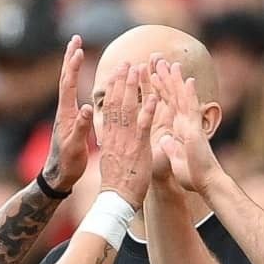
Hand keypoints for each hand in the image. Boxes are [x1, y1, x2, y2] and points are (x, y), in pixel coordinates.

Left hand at [43, 35, 93, 191]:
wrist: (58, 176)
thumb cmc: (67, 164)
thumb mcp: (75, 146)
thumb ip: (81, 127)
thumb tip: (87, 107)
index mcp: (65, 114)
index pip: (68, 85)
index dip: (73, 67)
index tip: (79, 49)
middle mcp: (64, 110)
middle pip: (65, 78)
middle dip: (70, 58)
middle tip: (75, 38)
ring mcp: (66, 114)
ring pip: (68, 84)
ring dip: (72, 66)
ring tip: (78, 50)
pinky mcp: (69, 119)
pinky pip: (73, 93)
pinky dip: (76, 79)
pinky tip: (80, 77)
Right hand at [95, 62, 157, 208]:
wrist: (116, 200)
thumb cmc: (116, 183)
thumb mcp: (111, 159)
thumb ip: (113, 145)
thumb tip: (112, 138)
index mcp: (109, 137)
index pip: (110, 108)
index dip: (113, 89)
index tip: (116, 74)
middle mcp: (115, 135)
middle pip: (117, 102)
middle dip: (121, 81)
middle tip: (126, 63)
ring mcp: (126, 140)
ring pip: (128, 108)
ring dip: (134, 88)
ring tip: (138, 69)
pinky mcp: (138, 148)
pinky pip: (143, 126)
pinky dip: (148, 110)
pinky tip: (154, 96)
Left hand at [148, 59, 221, 194]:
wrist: (206, 183)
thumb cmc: (193, 175)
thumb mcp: (175, 158)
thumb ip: (171, 147)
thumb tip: (165, 140)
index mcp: (178, 129)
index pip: (165, 104)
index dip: (158, 89)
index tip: (150, 74)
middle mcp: (185, 123)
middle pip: (173, 96)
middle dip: (166, 77)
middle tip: (158, 59)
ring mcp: (191, 125)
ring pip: (182, 98)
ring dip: (177, 80)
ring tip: (171, 63)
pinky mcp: (195, 132)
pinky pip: (192, 111)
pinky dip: (190, 96)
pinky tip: (188, 81)